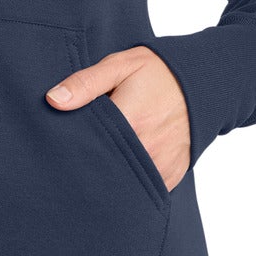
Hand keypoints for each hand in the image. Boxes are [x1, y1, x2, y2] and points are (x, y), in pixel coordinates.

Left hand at [45, 45, 190, 191]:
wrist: (202, 83)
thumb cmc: (158, 72)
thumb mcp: (119, 66)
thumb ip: (86, 83)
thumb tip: (53, 100)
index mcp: (130, 122)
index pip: (89, 148)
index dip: (71, 148)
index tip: (61, 146)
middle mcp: (147, 150)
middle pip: (105, 170)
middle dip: (89, 166)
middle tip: (74, 158)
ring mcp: (161, 166)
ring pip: (125, 184)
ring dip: (111, 176)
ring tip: (100, 161)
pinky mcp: (172, 176)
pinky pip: (145, 189)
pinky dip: (132, 181)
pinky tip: (122, 167)